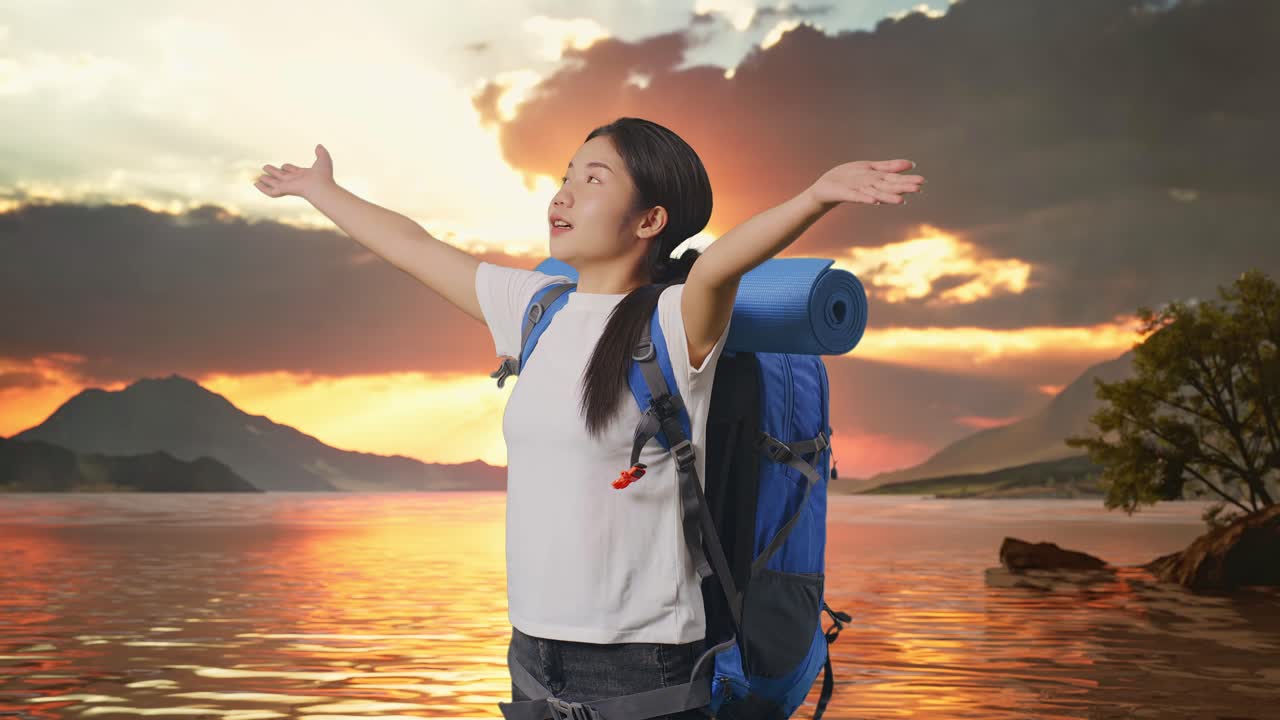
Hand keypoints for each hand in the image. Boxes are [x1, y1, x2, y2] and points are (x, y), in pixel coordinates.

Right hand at [254, 144, 334, 200]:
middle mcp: (295, 181)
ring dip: (267, 180)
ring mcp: (288, 186)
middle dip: (274, 172)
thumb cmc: (324, 176)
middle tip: (266, 167)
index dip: (288, 168)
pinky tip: (256, 184)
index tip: (284, 165)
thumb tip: (319, 145)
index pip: (293, 171)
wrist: (321, 186)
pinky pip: (270, 191)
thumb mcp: (323, 159)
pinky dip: (263, 188)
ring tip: (259, 177)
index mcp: (304, 175)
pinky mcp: (283, 190)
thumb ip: (321, 152)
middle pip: (282, 176)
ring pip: (275, 183)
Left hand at [806, 159, 923, 207]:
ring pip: (875, 193)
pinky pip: (857, 197)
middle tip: (918, 190)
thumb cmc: (848, 178)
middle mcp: (870, 187)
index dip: (907, 180)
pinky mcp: (846, 194)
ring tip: (901, 201)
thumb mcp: (871, 168)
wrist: (825, 188)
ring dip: (887, 197)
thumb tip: (911, 164)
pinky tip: (874, 201)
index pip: (894, 180)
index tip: (922, 182)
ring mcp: (859, 191)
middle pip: (888, 187)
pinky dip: (865, 198)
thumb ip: (889, 167)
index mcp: (877, 180)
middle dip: (902, 188)